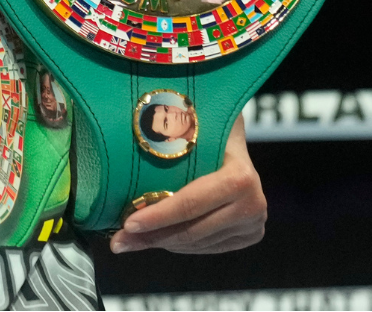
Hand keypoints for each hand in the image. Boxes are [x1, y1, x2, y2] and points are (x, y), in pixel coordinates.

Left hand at [109, 117, 265, 254]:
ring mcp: (253, 224)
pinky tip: (157, 237)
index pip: (191, 203)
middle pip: (192, 230)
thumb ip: (165, 134)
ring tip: (130, 240)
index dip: (157, 216)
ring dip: (161, 242)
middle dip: (150, 237)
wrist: (234, 135)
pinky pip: (207, 247)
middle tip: (118, 241)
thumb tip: (121, 133)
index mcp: (240, 177)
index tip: (127, 223)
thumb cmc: (206, 125)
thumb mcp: (190, 123)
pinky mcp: (249, 235)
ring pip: (197, 243)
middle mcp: (253, 204)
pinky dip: (179, 245)